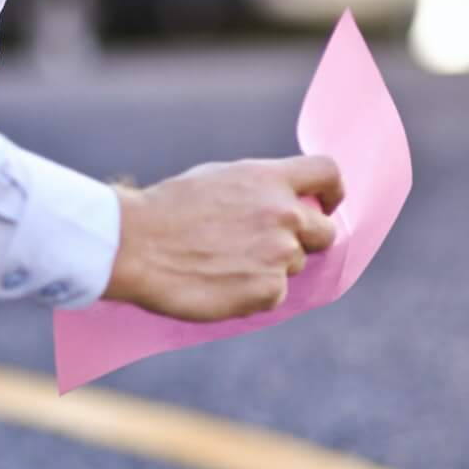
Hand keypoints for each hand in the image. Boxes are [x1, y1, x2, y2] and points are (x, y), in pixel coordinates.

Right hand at [103, 156, 345, 320]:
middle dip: (307, 240)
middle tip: (273, 248)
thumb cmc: (166, 211)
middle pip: (325, 231)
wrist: (136, 245)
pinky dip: (252, 294)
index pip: (327, 173)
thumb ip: (257, 189)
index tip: (327, 205)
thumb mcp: (216, 179)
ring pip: (294, 265)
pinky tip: (219, 284)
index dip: (332, 192)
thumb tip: (280, 201)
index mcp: (268, 178)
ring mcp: (279, 254)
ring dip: (270, 268)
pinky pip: (274, 295)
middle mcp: (283, 214)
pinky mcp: (268, 290)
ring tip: (224, 265)